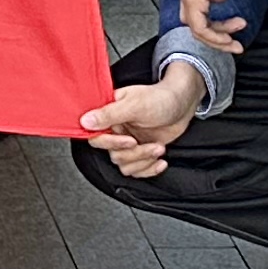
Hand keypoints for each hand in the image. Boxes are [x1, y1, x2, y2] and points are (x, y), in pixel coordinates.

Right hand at [78, 67, 204, 175]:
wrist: (182, 104)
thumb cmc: (161, 98)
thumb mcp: (135, 104)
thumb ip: (108, 114)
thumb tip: (85, 121)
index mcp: (109, 115)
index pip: (97, 137)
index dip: (113, 143)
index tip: (130, 140)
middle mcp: (116, 129)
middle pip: (114, 155)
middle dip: (136, 153)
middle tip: (152, 145)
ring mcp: (128, 141)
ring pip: (125, 165)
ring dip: (144, 160)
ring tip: (159, 148)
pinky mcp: (140, 151)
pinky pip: (137, 169)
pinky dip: (150, 169)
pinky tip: (160, 160)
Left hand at [177, 0, 252, 51]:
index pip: (196, 14)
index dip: (214, 27)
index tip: (233, 30)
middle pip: (195, 25)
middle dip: (216, 38)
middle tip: (234, 43)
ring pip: (198, 30)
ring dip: (218, 40)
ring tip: (236, 43)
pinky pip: (200, 27)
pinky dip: (214, 37)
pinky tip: (229, 37)